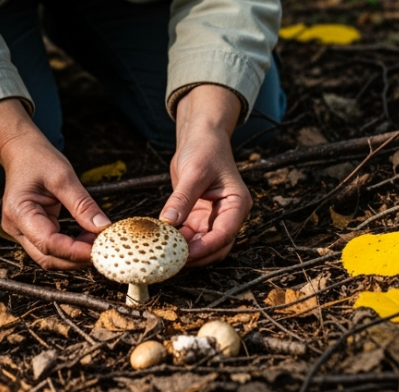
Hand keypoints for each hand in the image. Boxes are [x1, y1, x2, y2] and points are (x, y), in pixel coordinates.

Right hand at [0, 99, 109, 268]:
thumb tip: (103, 227)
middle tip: (103, 247)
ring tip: (97, 239)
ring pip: (50, 256)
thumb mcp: (64, 177)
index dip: (74, 251)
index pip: (47, 243)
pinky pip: (52, 247)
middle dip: (76, 258)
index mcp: (18, 212)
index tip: (98, 249)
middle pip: (47, 257)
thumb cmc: (37, 159)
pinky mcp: (31, 231)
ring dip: (75, 255)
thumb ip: (83, 204)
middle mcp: (16, 227)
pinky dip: (71, 247)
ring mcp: (22, 232)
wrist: (22, 151)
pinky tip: (87, 237)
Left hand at [160, 85, 251, 266]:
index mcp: (237, 203)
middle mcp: (228, 215)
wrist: (200, 138)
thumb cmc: (204, 149)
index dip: (206, 248)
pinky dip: (177, 241)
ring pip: (201, 245)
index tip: (186, 255)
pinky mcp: (198, 218)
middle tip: (172, 259)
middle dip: (196, 255)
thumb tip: (168, 223)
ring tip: (163, 252)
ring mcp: (213, 218)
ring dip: (185, 250)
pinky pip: (189, 237)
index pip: (225, 233)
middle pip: (216, 247)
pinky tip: (161, 241)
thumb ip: (182, 198)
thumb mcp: (194, 172)